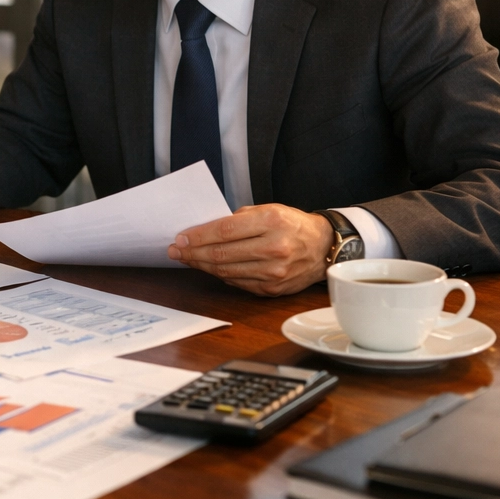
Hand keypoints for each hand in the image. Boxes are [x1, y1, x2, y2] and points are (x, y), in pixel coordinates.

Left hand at [167, 203, 333, 295]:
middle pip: (221, 254)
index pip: (224, 231)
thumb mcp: (268, 209)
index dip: (198, 236)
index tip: (181, 237)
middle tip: (175, 250)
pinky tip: (209, 268)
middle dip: (192, 253)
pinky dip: (220, 275)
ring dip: (201, 266)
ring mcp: (274, 272)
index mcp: (271, 222)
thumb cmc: (292, 225)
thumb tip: (204, 230)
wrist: (324, 247)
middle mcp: (274, 248)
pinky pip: (237, 282)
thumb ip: (238, 218)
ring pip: (226, 271)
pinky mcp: (272, 288)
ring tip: (187, 259)